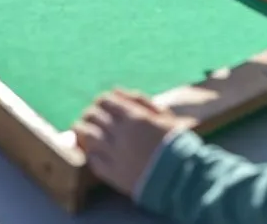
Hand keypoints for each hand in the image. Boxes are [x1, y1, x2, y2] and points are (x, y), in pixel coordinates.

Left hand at [72, 89, 192, 195]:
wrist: (182, 176)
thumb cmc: (176, 143)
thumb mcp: (164, 116)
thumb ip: (140, 100)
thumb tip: (116, 90)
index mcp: (134, 116)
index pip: (104, 100)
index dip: (101, 102)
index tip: (104, 107)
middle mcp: (120, 132)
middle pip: (92, 115)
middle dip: (91, 115)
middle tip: (94, 121)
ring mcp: (114, 153)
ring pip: (86, 135)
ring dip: (84, 132)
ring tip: (87, 135)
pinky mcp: (111, 173)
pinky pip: (91, 158)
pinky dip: (90, 153)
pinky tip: (95, 153)